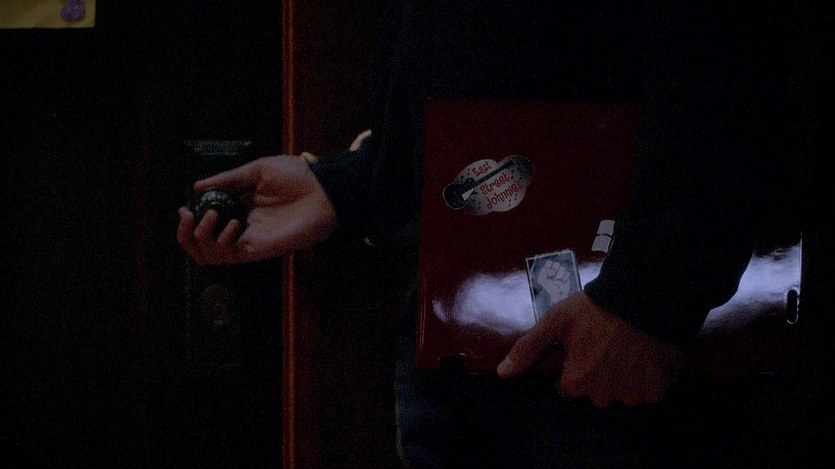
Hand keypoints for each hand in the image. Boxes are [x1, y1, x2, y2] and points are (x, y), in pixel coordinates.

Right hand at [177, 155, 337, 264]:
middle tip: (188, 216)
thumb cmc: (297, 177)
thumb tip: (197, 187)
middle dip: (186, 235)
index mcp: (238, 211)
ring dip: (202, 237)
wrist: (323, 188)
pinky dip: (223, 243)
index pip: (204, 228)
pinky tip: (232, 225)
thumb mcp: (257, 170)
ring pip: (212, 257)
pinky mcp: (261, 249)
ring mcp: (249, 241)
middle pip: (201, 249)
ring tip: (210, 216)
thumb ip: (228, 179)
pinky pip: (233, 256)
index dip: (188, 223)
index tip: (184, 208)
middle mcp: (240, 229)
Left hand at [497, 292, 682, 406]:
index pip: (566, 386)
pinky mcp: (657, 389)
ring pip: (621, 392)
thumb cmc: (594, 310)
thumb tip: (502, 373)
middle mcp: (604, 396)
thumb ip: (528, 348)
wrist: (642, 299)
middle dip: (595, 373)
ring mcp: (632, 395)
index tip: (580, 348)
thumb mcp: (555, 322)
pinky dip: (644, 376)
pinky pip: (646, 390)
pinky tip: (642, 354)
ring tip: (624, 347)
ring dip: (620, 376)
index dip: (571, 366)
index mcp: (577, 382)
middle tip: (602, 344)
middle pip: (594, 391)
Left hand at [536, 259, 570, 300]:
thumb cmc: (549, 287)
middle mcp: (555, 269)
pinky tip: (563, 282)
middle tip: (553, 276)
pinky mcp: (567, 276)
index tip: (548, 273)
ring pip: (563, 268)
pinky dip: (565, 278)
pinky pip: (567, 273)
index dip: (549, 266)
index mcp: (548, 268)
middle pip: (556, 263)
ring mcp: (561, 272)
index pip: (549, 262)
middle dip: (555, 270)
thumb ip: (545, 272)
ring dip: (560, 275)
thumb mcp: (542, 280)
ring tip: (558, 280)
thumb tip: (553, 271)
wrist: (557, 294)